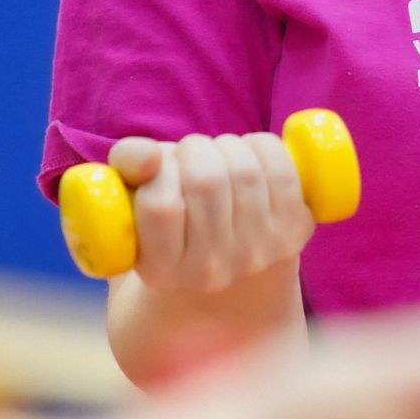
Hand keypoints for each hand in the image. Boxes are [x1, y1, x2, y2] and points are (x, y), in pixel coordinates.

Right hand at [111, 132, 315, 298]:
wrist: (234, 274)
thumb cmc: (175, 220)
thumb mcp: (136, 201)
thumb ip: (126, 166)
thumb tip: (149, 155)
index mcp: (161, 271)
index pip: (160, 205)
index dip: (160, 166)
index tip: (161, 162)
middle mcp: (211, 272)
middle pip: (206, 181)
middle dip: (195, 148)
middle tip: (192, 153)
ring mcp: (257, 255)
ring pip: (244, 171)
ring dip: (229, 144)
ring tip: (219, 153)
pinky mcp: (293, 235)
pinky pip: (282, 172)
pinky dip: (264, 146)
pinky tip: (251, 150)